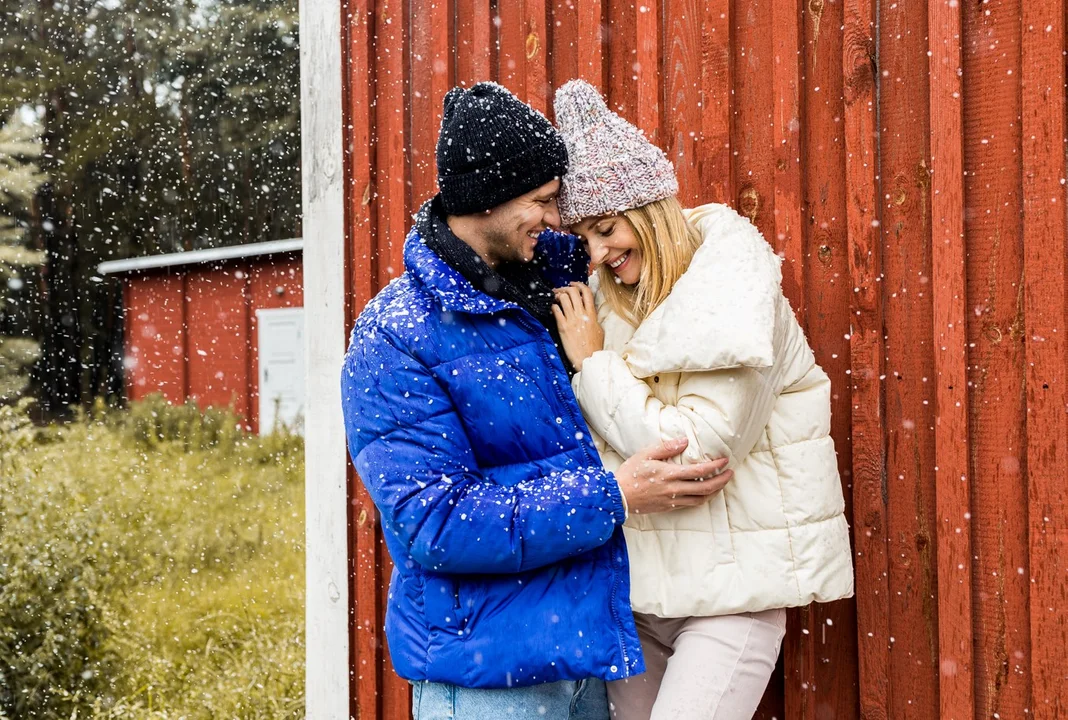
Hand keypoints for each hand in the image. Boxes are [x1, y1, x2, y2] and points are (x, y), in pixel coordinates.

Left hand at [551, 282, 603, 371]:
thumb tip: (590, 312)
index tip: (572, 284)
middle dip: (565, 288)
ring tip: (554, 298)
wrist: (588, 359)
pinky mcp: (563, 327)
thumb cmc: (594, 347)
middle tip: (560, 290)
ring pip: (563, 298)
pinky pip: (556, 311)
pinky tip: (552, 308)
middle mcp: (582, 314)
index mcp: (592, 314)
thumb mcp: (599, 329)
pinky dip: (553, 306)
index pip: (586, 292)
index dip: (579, 284)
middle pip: (573, 291)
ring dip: (557, 295)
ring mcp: (572, 320)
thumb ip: (594, 318)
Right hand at [616, 438, 732, 514]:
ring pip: (700, 499)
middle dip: (721, 481)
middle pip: (705, 488)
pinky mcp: (668, 507)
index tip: (725, 461)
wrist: (618, 496)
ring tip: (721, 483)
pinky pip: (690, 504)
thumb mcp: (645, 454)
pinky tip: (704, 493)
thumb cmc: (630, 473)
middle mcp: (673, 489)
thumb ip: (666, 448)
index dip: (715, 466)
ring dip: (714, 491)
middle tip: (730, 473)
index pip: (700, 471)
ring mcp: (672, 500)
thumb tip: (684, 441)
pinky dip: (701, 498)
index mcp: (669, 474)